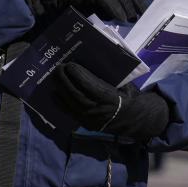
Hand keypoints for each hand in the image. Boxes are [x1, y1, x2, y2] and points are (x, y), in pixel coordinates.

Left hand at [52, 63, 169, 139]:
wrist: (133, 119)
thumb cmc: (129, 96)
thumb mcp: (125, 84)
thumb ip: (110, 76)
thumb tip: (93, 61)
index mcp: (112, 99)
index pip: (90, 87)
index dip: (78, 75)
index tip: (70, 64)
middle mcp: (99, 111)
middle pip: (76, 94)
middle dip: (64, 80)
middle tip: (59, 67)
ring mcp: (91, 120)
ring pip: (71, 103)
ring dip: (60, 89)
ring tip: (55, 77)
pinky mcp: (86, 125)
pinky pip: (69, 113)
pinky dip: (60, 103)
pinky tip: (54, 93)